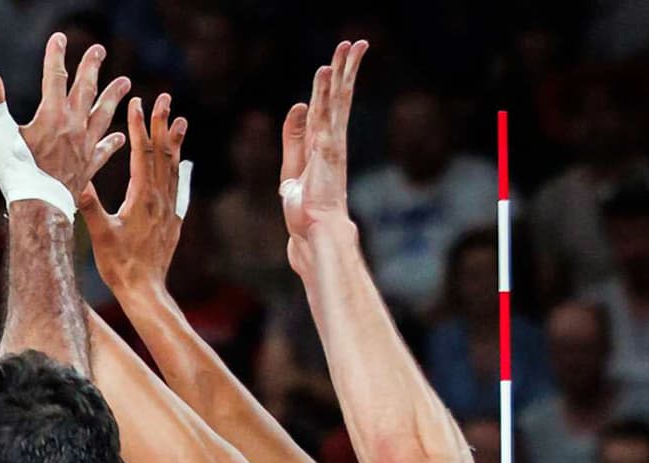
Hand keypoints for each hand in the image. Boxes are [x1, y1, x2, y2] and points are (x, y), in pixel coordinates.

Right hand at [0, 34, 129, 204]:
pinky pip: (104, 151)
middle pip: (85, 90)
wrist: (40, 208)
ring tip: (126, 82)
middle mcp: (74, 128)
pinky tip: (120, 137)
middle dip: (91, 68)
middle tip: (99, 50)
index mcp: (53, 116)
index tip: (60, 38)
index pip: (55, 77)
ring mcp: (84, 147)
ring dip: (113, 97)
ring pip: (102, 116)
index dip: (56, 55)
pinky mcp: (88, 167)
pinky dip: (111, 142)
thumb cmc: (16, 173)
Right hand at [78, 95, 187, 297]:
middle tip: (165, 98)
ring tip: (180, 120)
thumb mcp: (100, 234)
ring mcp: (169, 211)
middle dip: (162, 124)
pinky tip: (185, 165)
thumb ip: (90, 206)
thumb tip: (75, 181)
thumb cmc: (119, 265)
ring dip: (175, 143)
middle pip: (162, 154)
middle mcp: (160, 200)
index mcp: (142, 198)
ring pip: (174, 169)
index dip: (139, 125)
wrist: (145, 292)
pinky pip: (179, 190)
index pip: (142, 153)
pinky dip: (181, 172)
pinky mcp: (173, 223)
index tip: (137, 101)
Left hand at [280, 39, 366, 273]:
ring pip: (337, 100)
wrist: (314, 234)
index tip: (340, 60)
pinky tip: (328, 72)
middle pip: (340, 98)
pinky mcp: (327, 151)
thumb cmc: (305, 211)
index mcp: (323, 146)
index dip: (335, 83)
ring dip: (343, 71)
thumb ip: (293, 137)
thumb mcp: (291, 169)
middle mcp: (332, 141)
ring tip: (350, 46)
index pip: (329, 107)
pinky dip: (327, 92)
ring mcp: (332, 145)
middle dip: (347, 69)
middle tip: (357, 43)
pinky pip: (327, 114)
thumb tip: (298, 104)